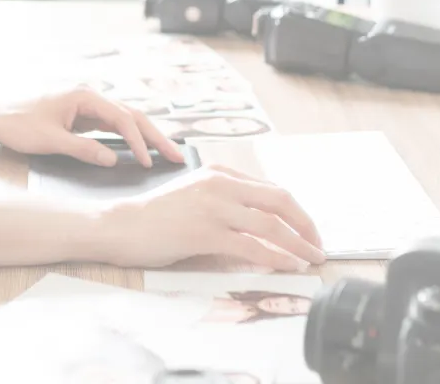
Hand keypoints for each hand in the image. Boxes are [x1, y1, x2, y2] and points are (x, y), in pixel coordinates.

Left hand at [0, 85, 185, 167]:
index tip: (148, 163)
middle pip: (130, 115)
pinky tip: (138, 150)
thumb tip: (113, 159)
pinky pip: (110, 126)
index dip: (138, 142)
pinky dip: (127, 138)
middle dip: (154, 136)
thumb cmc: (16, 123)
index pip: (122, 118)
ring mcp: (85, 106)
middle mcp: (89, 97)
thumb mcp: (50, 141)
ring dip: (144, 137)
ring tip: (165, 154)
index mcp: (84, 96)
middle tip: (178, 156)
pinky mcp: (79, 116)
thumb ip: (83, 150)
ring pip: (123, 120)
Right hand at [94, 164, 327, 271]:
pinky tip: (289, 266)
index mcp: (219, 173)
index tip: (307, 230)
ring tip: (311, 258)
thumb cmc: (155, 216)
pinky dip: (277, 257)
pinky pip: (253, 246)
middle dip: (305, 225)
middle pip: (280, 200)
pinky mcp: (205, 232)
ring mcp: (213, 207)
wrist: (121, 225)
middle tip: (318, 244)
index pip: (270, 189)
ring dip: (298, 244)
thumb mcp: (194, 195)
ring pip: (271, 224)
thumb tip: (260, 221)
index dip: (295, 212)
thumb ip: (225, 200)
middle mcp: (220, 184)